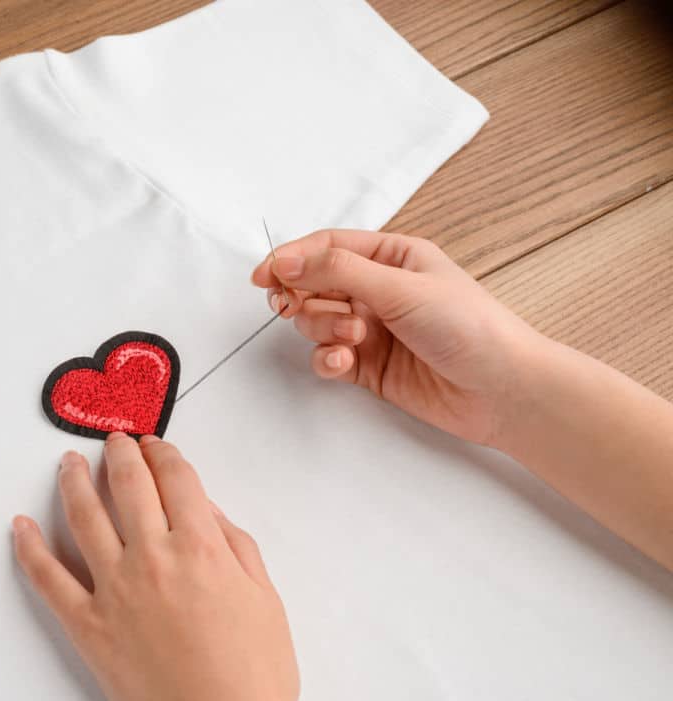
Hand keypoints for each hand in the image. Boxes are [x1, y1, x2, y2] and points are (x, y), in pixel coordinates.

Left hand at [12, 433, 313, 700]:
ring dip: (73, 482)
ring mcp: (115, 590)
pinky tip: (19, 526)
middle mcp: (154, 558)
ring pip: (83, 517)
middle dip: (120, 454)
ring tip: (68, 463)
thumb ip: (238, 548)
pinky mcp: (87, 626)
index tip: (157, 444)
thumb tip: (210, 513)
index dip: (165, 454)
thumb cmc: (255, 682)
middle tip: (114, 440)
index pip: (177, 479)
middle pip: (129, 486)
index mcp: (203, 548)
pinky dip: (29, 548)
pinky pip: (48, 577)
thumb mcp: (266, 601)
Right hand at [251, 229, 549, 446]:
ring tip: (353, 339)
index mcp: (392, 257)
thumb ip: (337, 271)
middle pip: (314, 285)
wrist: (501, 390)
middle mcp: (379, 290)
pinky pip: (327, 357)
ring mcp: (372, 329)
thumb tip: (285, 261)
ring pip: (316, 322)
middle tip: (296, 308)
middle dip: (306, 299)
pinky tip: (342, 363)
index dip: (291, 258)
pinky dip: (326, 359)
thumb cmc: (468, 327)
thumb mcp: (401, 287)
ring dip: (323, 329)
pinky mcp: (368, 366)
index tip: (262, 275)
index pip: (327, 247)